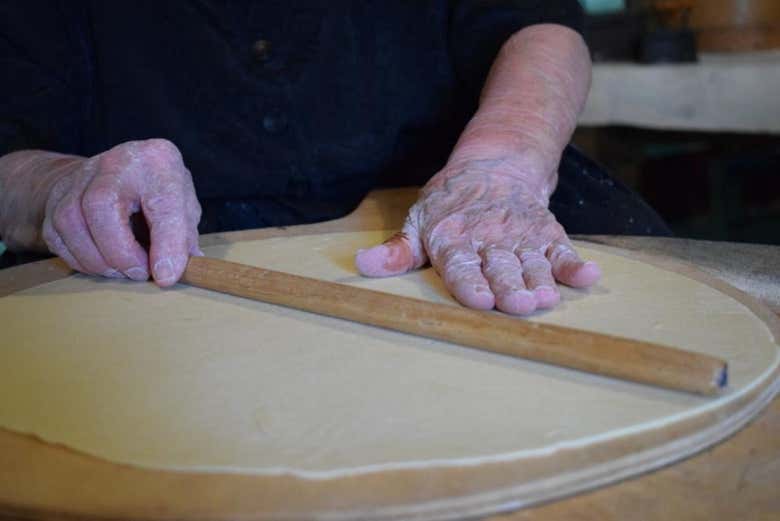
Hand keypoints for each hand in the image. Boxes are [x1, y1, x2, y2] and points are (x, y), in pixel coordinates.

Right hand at [41, 139, 201, 285]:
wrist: (120, 169)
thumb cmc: (159, 190)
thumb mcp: (184, 206)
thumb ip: (184, 237)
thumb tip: (179, 272)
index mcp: (158, 162)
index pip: (163, 203)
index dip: (167, 244)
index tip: (166, 276)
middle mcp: (115, 162)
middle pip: (100, 205)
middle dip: (120, 252)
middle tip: (140, 274)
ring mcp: (81, 176)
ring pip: (72, 221)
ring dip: (97, 259)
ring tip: (121, 272)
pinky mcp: (58, 195)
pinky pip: (57, 234)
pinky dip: (79, 259)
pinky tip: (101, 265)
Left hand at [355, 163, 599, 314]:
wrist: (494, 166)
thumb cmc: (449, 205)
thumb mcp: (418, 223)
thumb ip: (397, 251)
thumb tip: (361, 265)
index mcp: (453, 240)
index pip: (461, 266)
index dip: (471, 284)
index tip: (481, 301)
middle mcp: (489, 239)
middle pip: (500, 267)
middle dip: (509, 287)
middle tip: (518, 304)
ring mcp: (521, 237)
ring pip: (531, 263)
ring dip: (540, 281)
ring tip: (547, 297)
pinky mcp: (546, 235)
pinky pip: (563, 251)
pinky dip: (575, 265)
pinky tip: (589, 276)